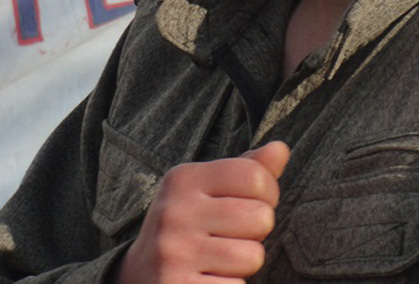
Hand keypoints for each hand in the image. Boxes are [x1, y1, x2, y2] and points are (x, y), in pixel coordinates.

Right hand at [111, 141, 290, 283]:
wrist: (138, 277)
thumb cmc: (189, 227)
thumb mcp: (208, 190)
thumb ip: (247, 169)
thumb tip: (280, 149)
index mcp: (183, 179)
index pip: (254, 176)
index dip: (267, 193)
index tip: (252, 203)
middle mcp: (174, 212)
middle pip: (260, 217)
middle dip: (257, 231)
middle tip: (233, 236)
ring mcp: (174, 253)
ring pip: (252, 256)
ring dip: (246, 263)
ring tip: (221, 260)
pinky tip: (210, 280)